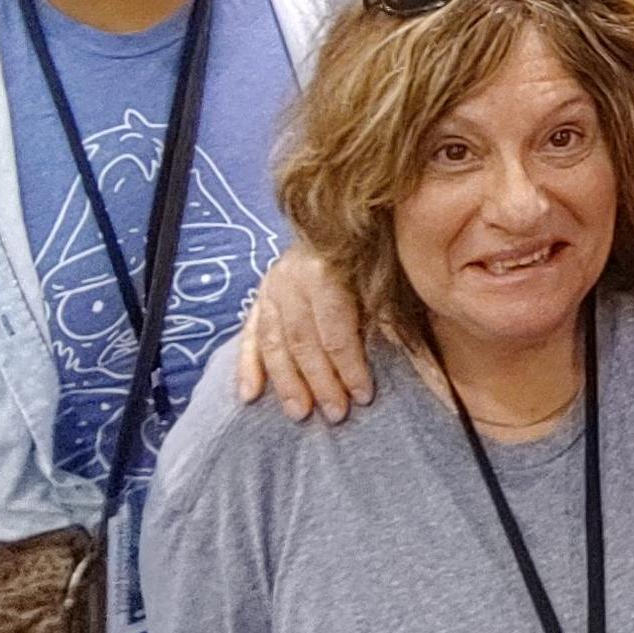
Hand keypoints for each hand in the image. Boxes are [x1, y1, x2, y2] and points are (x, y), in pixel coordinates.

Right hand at [236, 246, 372, 421]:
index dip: (349, 366)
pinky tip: (250, 396)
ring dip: (287, 382)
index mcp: (326, 268)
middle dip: (320, 381)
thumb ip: (377, 305)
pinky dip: (247, 367)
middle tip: (336, 414)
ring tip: (300, 413)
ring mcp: (271, 287)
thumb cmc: (368, 252)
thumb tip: (386, 349)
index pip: (335, 330)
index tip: (363, 395)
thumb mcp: (379, 273)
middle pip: (303, 341)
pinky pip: (249, 335)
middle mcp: (292, 277)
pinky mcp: (258, 295)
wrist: (337, 218)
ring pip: (275, 343)